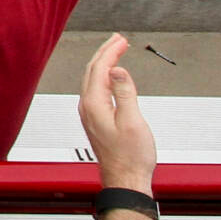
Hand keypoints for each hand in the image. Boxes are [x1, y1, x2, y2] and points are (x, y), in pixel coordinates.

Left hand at [78, 33, 158, 193]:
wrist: (125, 179)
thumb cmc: (130, 156)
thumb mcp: (132, 122)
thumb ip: (124, 93)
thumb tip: (116, 70)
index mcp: (94, 105)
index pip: (99, 69)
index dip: (111, 52)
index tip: (122, 40)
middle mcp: (88, 108)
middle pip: (93, 71)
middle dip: (105, 52)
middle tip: (119, 39)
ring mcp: (90, 115)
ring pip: (93, 80)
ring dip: (104, 63)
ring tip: (116, 51)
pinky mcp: (95, 120)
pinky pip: (96, 89)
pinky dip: (104, 77)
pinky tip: (112, 77)